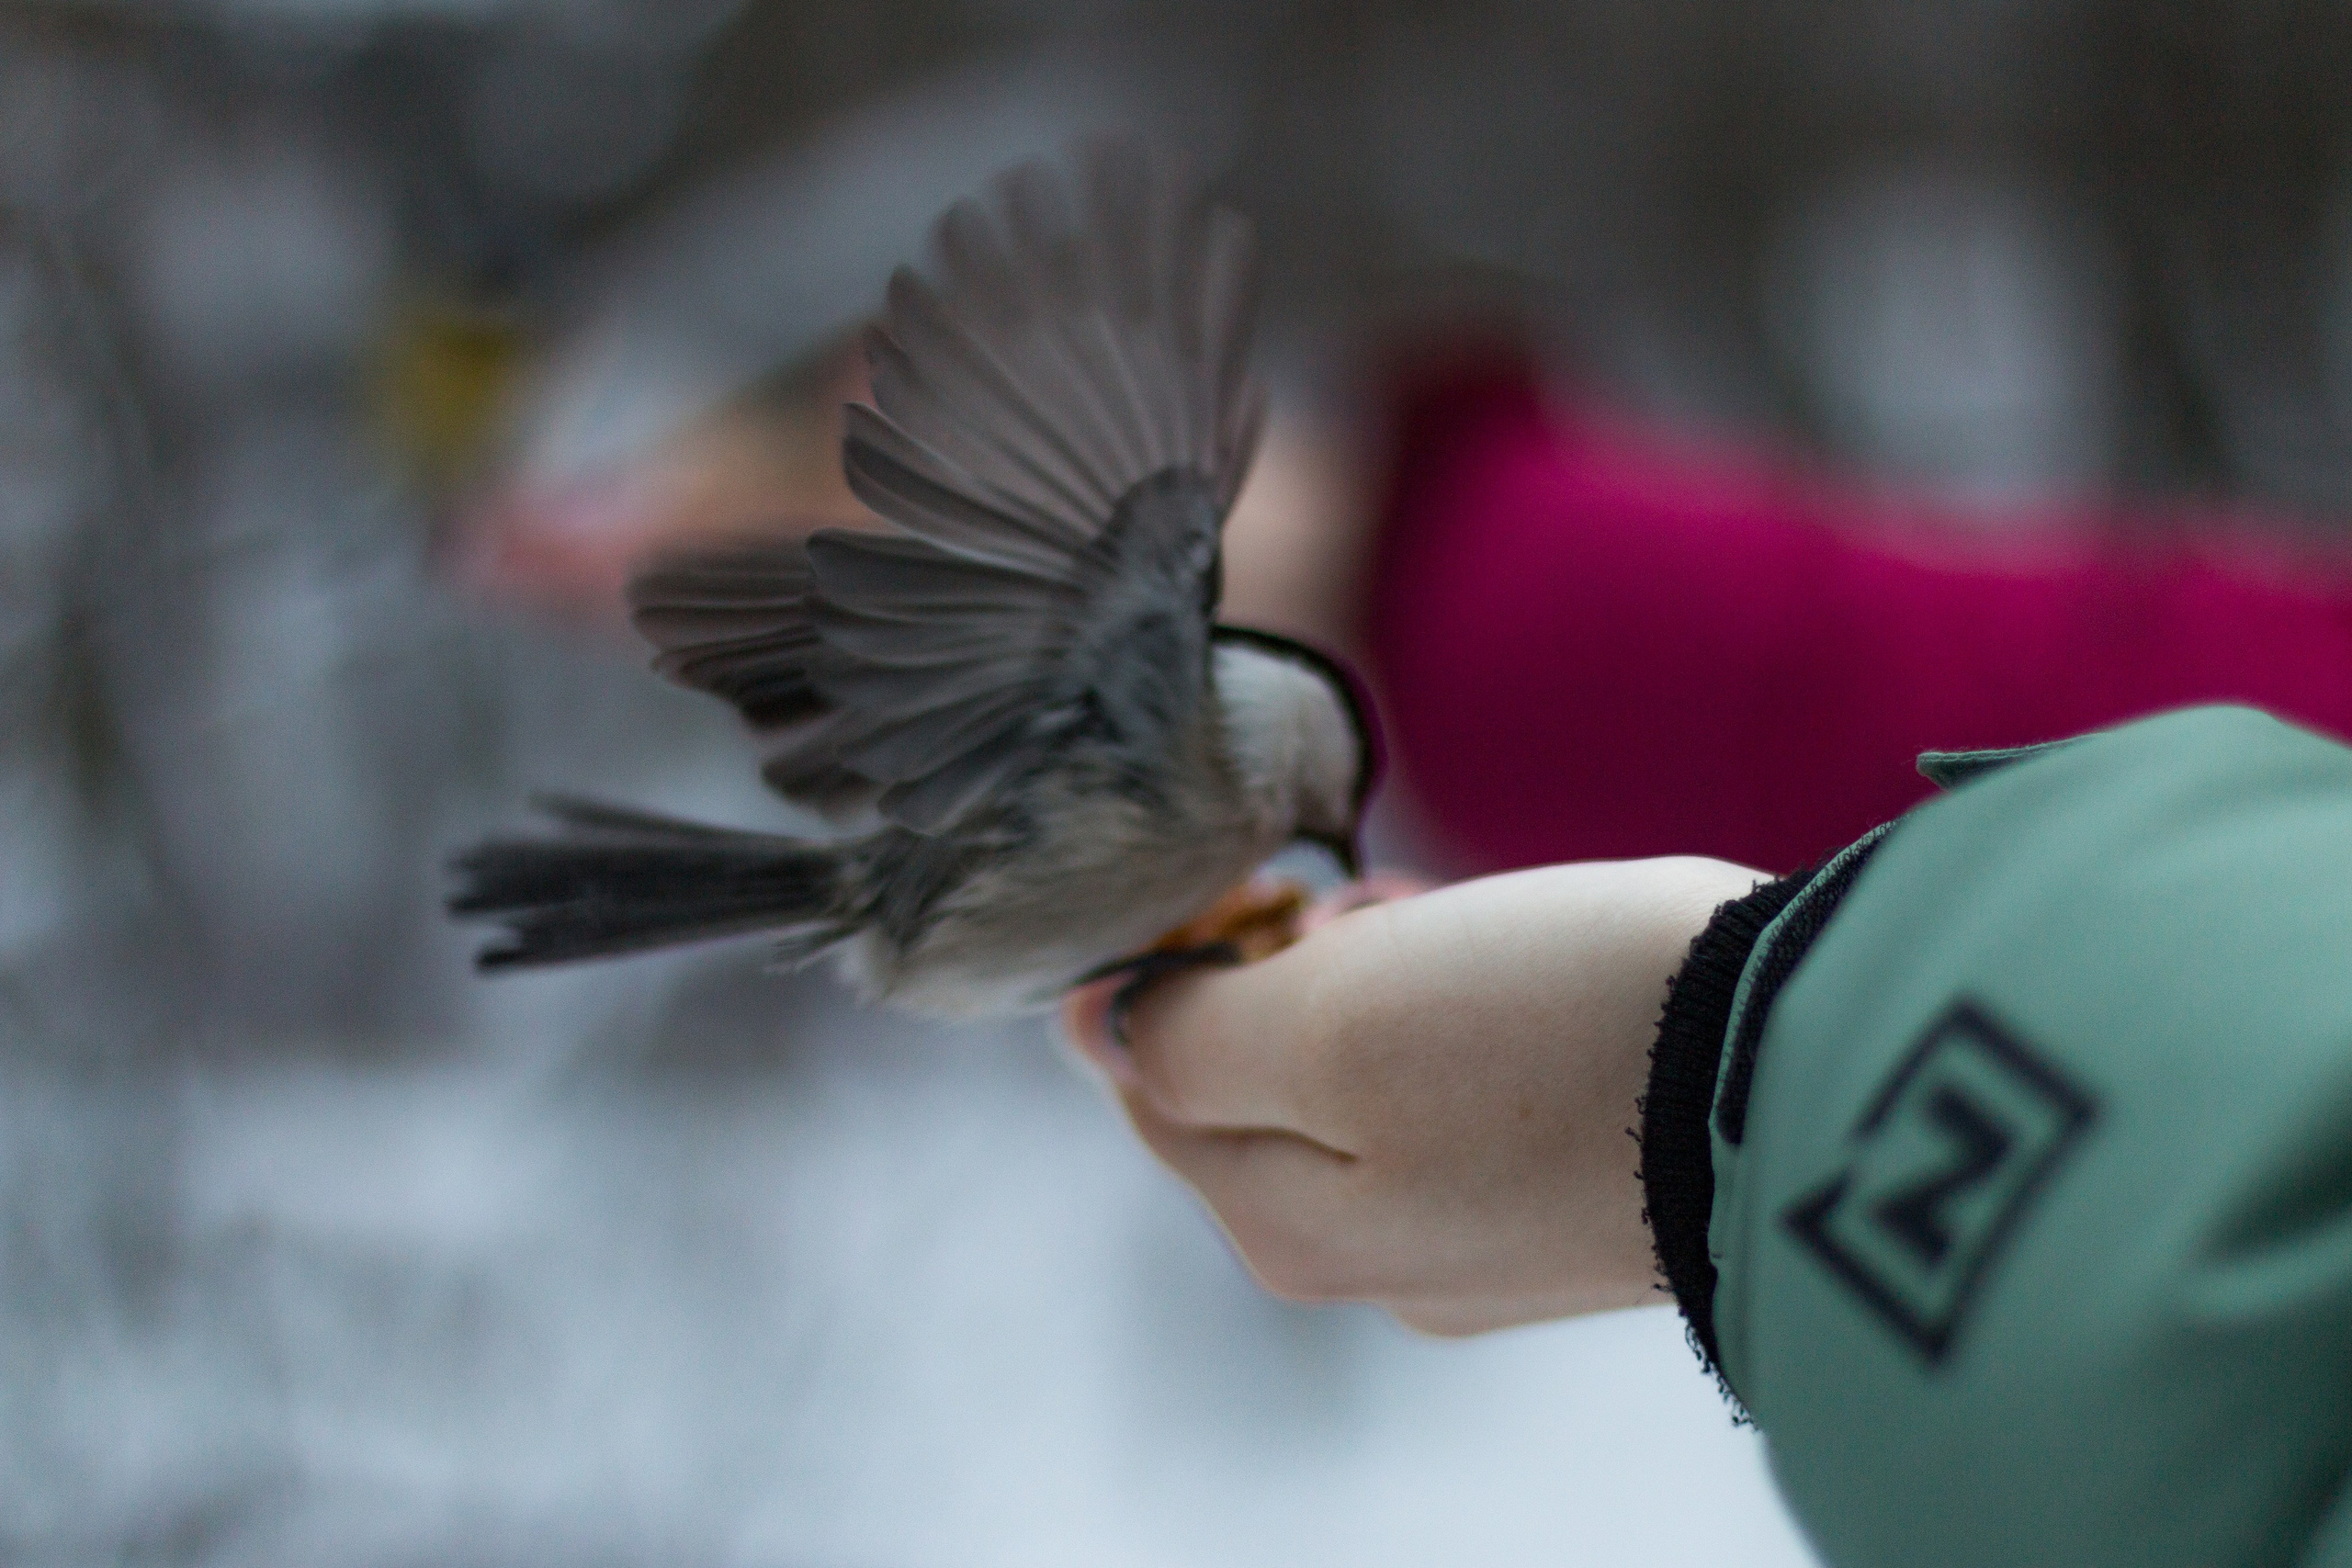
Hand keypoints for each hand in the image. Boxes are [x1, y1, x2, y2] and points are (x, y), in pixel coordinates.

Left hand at [1063, 858, 1758, 1335]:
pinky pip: (1470, 1094)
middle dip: (1293, 969)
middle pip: (1263, 1088)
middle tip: (1369, 899)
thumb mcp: (1329, 1022)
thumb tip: (1095, 1028)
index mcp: (1287, 1228)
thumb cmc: (1549, 1033)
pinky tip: (1523, 959)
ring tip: (1453, 916)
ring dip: (1385, 981)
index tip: (1260, 888)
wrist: (1809, 1073)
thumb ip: (1188, 1036)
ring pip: (1369, 1082)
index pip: (1156, 1089)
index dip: (1179, 968)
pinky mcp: (1579, 1202)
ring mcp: (1486, 1244)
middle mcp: (1376, 1264)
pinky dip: (1470, 1014)